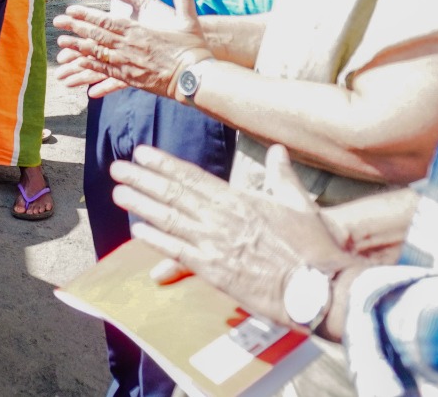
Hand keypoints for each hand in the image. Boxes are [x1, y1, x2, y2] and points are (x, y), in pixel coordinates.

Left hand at [54, 0, 207, 98]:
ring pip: (97, 54)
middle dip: (75, 28)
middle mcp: (129, 47)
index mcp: (139, 31)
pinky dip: (90, 68)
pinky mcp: (130, 79)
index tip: (71, 11)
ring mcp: (128, 64)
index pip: (106, 20)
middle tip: (57, 22)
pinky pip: (105, 72)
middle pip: (96, 35)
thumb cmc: (193, 47)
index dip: (86, 15)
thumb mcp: (187, 16)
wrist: (197, 77)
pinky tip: (79, 65)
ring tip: (61, 44)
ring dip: (77, 48)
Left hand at [111, 144, 355, 328]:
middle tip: (117, 167)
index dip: (163, 164)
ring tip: (118, 192)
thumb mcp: (300, 204)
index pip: (192, 176)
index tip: (141, 153)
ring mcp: (214, 244)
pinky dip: (155, 240)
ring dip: (141, 204)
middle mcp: (220, 218)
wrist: (321, 288)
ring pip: (168, 219)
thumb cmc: (314, 247)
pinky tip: (137, 231)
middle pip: (172, 193)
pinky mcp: (214, 271)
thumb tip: (279, 150)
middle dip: (142, 178)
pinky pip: (176, 252)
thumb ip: (283, 176)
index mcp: (239, 200)